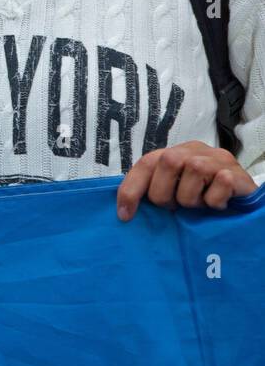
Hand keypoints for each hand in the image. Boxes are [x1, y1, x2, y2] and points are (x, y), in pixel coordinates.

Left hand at [116, 141, 255, 220]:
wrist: (241, 197)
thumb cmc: (203, 196)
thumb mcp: (174, 191)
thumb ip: (153, 190)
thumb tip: (123, 210)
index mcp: (174, 153)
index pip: (145, 163)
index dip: (131, 189)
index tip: (125, 215)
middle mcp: (194, 150)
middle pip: (167, 163)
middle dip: (165, 194)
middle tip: (178, 206)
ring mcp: (217, 158)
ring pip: (194, 173)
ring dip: (193, 199)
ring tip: (201, 203)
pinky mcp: (236, 171)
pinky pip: (220, 184)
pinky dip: (215, 200)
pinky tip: (218, 203)